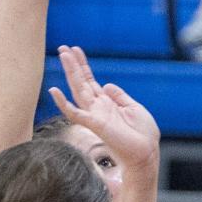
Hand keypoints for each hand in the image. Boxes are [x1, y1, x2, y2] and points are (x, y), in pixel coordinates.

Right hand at [48, 46, 159, 171]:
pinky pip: (75, 113)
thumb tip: (106, 85)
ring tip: (63, 55)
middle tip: (63, 48)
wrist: (146, 153)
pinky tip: (55, 91)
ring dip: (70, 73)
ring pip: (78, 90)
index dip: (83, 66)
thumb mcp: (134, 108)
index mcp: (107, 103)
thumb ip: (119, 96)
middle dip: (73, 65)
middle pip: (81, 82)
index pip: (91, 81)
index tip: (76, 50)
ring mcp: (94, 115)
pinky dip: (64, 103)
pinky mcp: (95, 124)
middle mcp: (98, 108)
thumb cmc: (142, 134)